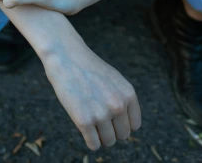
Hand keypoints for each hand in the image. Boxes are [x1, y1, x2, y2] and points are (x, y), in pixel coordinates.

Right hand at [42, 36, 141, 150]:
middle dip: (112, 130)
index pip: (134, 125)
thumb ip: (123, 100)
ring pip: (108, 142)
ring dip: (100, 136)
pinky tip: (84, 128)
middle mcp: (118, 105)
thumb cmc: (89, 69)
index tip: (112, 118)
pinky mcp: (84, 121)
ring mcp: (101, 114)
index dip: (122, 123)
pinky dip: (90, 141)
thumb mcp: (115, 80)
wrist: (67, 57)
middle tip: (99, 118)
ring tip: (91, 121)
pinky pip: (94, 145)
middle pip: (122, 135)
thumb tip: (128, 127)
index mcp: (128, 94)